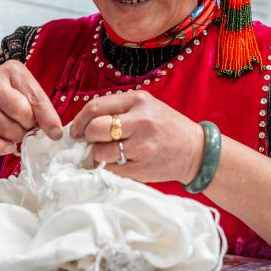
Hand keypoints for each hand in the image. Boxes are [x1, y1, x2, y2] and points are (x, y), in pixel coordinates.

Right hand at [0, 60, 61, 155]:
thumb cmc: (0, 95)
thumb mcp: (21, 89)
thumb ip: (38, 104)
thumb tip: (54, 130)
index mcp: (12, 71)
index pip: (36, 97)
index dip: (48, 118)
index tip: (56, 132)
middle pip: (23, 114)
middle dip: (29, 126)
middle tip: (25, 125)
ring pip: (8, 131)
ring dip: (16, 137)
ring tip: (13, 130)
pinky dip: (0, 149)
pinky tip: (6, 145)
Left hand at [70, 90, 203, 183]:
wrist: (195, 150)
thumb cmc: (166, 127)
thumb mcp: (146, 107)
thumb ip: (117, 110)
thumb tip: (83, 124)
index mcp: (138, 101)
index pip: (95, 107)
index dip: (79, 120)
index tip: (75, 130)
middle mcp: (140, 121)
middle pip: (95, 129)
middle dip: (87, 138)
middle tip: (91, 142)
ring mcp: (141, 147)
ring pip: (99, 152)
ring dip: (96, 155)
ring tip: (106, 154)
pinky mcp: (141, 168)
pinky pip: (110, 169)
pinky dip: (107, 168)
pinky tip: (116, 163)